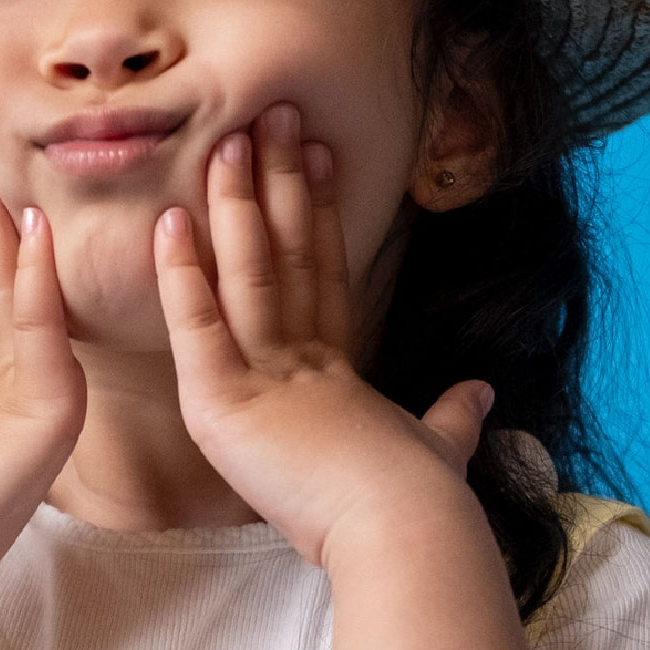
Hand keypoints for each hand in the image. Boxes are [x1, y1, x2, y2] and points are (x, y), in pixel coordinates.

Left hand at [152, 101, 494, 570]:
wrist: (407, 533)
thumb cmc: (420, 503)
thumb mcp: (434, 448)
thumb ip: (451, 416)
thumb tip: (482, 393)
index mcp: (340, 369)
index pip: (325, 272)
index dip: (322, 211)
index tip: (319, 154)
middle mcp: (303, 355)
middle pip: (289, 250)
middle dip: (281, 181)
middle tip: (272, 116)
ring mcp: (263, 372)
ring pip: (247, 270)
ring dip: (236, 202)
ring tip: (228, 140)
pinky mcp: (224, 398)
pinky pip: (196, 325)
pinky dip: (179, 275)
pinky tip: (167, 223)